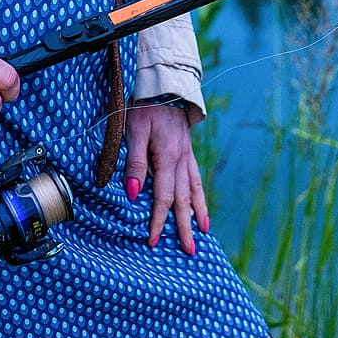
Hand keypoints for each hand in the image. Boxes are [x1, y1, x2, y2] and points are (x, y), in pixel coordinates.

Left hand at [124, 101, 208, 254]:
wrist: (165, 86)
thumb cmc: (145, 107)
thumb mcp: (134, 131)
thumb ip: (135, 162)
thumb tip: (133, 194)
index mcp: (168, 157)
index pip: (163, 197)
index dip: (158, 221)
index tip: (153, 241)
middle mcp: (181, 159)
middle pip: (183, 199)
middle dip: (185, 226)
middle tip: (190, 251)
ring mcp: (187, 155)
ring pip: (194, 189)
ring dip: (198, 212)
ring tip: (203, 232)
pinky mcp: (187, 150)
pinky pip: (196, 177)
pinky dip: (200, 194)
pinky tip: (200, 204)